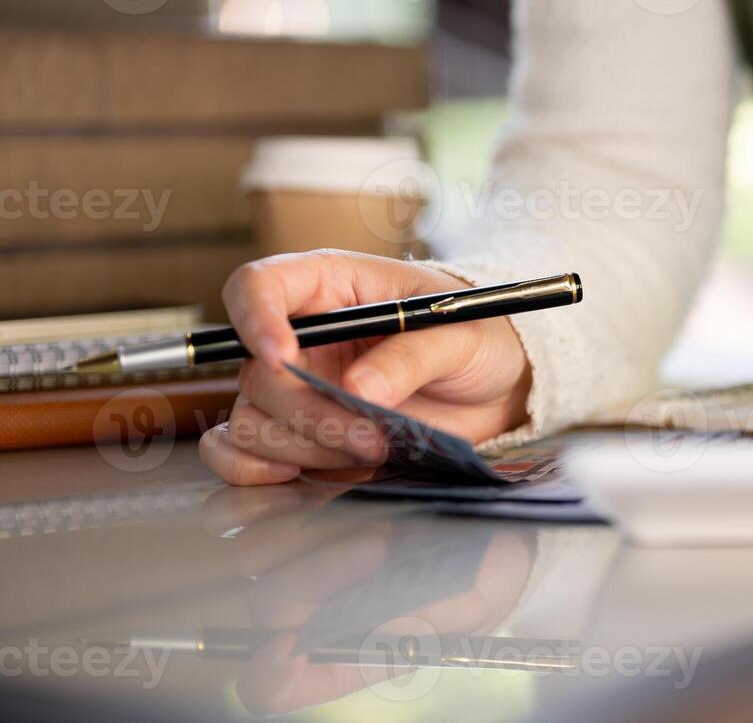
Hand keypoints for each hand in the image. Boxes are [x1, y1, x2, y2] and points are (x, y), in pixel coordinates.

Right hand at [199, 250, 532, 485]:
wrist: (498, 390)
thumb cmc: (479, 340)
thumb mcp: (463, 335)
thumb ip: (412, 356)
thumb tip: (358, 388)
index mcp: (332, 287)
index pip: (258, 286)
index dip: (255, 317)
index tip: (283, 357)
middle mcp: (302, 337)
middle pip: (257, 372)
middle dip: (310, 412)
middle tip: (371, 434)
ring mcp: (298, 388)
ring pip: (253, 419)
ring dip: (305, 446)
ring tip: (373, 447)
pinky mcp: (302, 434)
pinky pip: (245, 453)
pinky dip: (260, 470)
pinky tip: (304, 474)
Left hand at [200, 485, 533, 714]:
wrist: (492, 512)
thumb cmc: (481, 575)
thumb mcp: (469, 607)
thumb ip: (422, 622)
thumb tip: (376, 626)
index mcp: (341, 650)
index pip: (272, 687)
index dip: (270, 674)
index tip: (293, 647)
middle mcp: (309, 608)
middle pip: (268, 606)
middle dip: (316, 577)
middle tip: (382, 545)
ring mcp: (294, 556)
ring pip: (249, 554)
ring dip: (300, 531)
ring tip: (362, 508)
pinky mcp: (290, 504)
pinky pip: (237, 508)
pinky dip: (263, 495)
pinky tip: (318, 480)